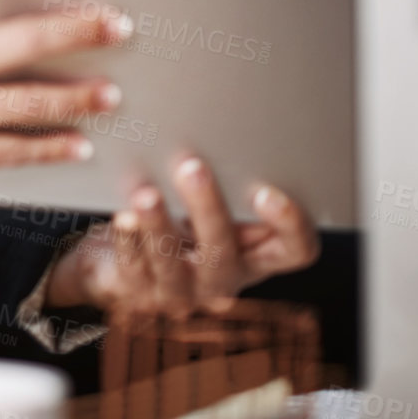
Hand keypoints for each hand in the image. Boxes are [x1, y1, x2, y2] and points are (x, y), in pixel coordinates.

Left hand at [44, 154, 321, 316]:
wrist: (121, 266)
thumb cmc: (177, 226)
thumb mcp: (210, 210)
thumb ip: (226, 185)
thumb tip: (222, 127)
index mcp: (254, 256)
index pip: (295, 250)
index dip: (289, 224)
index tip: (265, 191)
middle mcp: (223, 279)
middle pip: (224, 250)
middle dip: (207, 207)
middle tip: (191, 167)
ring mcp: (180, 291)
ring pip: (172, 262)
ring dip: (159, 224)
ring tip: (146, 194)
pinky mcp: (137, 292)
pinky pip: (133, 266)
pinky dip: (128, 240)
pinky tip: (123, 217)